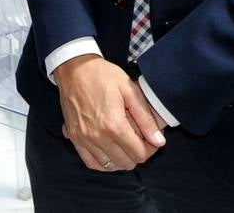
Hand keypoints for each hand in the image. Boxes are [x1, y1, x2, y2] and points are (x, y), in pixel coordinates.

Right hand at [55, 55, 164, 171]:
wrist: (74, 68)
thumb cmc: (102, 76)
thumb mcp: (129, 90)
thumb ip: (146, 118)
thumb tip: (159, 141)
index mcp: (114, 125)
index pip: (139, 153)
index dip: (150, 148)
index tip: (151, 138)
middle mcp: (98, 136)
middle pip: (126, 162)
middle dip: (137, 153)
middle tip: (139, 139)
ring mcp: (84, 139)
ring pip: (110, 165)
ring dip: (121, 158)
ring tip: (125, 143)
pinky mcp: (74, 138)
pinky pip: (91, 163)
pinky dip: (103, 163)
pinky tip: (110, 153)